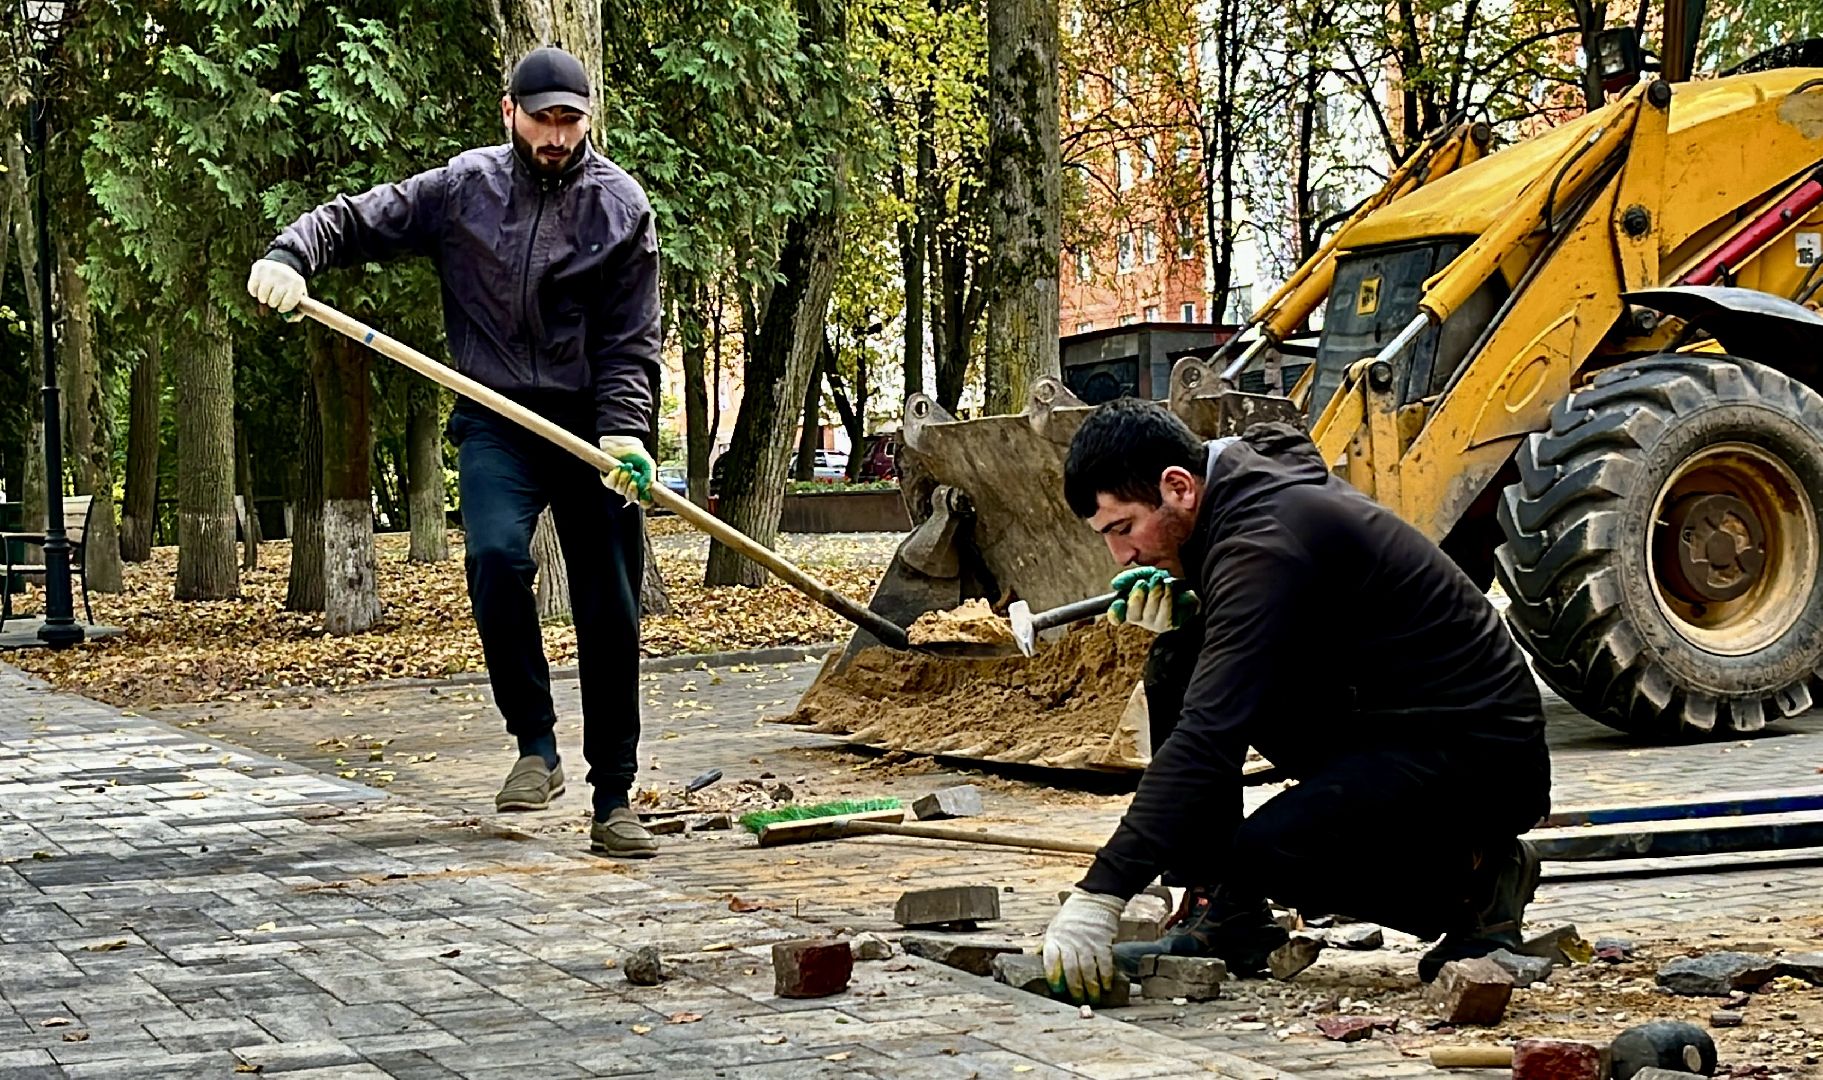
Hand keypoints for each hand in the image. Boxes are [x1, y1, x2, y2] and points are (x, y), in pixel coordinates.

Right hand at [247, 258, 306, 313]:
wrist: (281, 265)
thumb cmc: (290, 287)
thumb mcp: (298, 297)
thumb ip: (298, 313)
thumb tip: (289, 319)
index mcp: (297, 283)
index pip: (287, 305)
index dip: (283, 308)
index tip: (282, 306)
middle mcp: (285, 276)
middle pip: (273, 301)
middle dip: (273, 303)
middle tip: (274, 299)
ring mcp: (272, 271)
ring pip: (262, 296)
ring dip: (263, 298)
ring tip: (267, 294)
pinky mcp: (259, 268)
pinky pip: (252, 289)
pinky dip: (254, 292)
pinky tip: (260, 288)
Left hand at [599, 435, 655, 503]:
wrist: (623, 444)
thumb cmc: (636, 455)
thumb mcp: (648, 464)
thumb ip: (650, 477)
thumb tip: (646, 489)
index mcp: (641, 487)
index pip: (644, 502)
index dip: (645, 502)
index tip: (645, 497)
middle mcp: (630, 488)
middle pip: (631, 498)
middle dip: (632, 489)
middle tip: (635, 477)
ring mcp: (618, 485)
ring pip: (620, 490)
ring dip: (624, 478)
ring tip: (627, 466)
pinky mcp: (608, 480)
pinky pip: (610, 484)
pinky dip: (615, 476)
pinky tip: (618, 467)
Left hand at [1042, 890, 1124, 1004]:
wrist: (1094, 900)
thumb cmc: (1072, 917)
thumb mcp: (1055, 928)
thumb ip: (1049, 945)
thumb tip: (1037, 959)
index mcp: (1055, 938)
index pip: (1050, 960)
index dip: (1053, 976)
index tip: (1056, 989)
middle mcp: (1070, 942)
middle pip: (1071, 970)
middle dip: (1074, 989)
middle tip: (1077, 1000)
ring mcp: (1087, 943)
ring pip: (1088, 970)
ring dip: (1091, 987)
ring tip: (1093, 998)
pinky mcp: (1103, 943)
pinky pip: (1104, 963)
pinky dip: (1106, 977)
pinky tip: (1106, 986)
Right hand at [1106, 567, 1199, 633]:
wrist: (1185, 585)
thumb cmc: (1161, 581)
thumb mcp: (1143, 574)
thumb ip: (1129, 578)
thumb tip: (1116, 585)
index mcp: (1130, 607)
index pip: (1117, 615)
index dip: (1115, 612)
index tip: (1119, 602)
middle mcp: (1140, 618)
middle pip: (1132, 614)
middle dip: (1137, 597)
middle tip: (1142, 583)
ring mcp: (1154, 624)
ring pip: (1149, 615)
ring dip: (1154, 595)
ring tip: (1159, 581)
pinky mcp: (1169, 625)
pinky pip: (1165, 616)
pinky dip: (1166, 599)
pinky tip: (1168, 588)